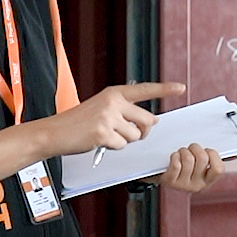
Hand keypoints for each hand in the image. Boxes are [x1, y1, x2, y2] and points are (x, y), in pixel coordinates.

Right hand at [36, 82, 184, 157]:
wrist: (55, 132)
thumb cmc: (78, 122)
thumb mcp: (102, 107)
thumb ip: (125, 110)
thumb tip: (152, 120)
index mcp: (114, 93)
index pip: (144, 89)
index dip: (164, 89)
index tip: (181, 88)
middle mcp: (113, 102)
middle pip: (147, 120)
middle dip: (142, 132)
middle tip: (129, 134)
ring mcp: (108, 117)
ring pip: (135, 136)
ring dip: (124, 141)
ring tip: (106, 136)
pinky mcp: (103, 133)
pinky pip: (122, 146)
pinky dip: (113, 148)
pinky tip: (99, 142)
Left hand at [158, 143, 223, 192]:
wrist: (161, 176)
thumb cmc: (183, 168)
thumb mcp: (199, 167)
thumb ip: (212, 160)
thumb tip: (233, 153)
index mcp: (207, 181)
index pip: (219, 169)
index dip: (213, 155)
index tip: (206, 151)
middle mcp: (197, 185)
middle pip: (203, 159)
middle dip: (195, 148)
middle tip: (190, 148)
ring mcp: (183, 184)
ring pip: (188, 159)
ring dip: (183, 151)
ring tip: (180, 153)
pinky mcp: (170, 181)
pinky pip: (176, 163)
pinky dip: (174, 156)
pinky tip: (173, 158)